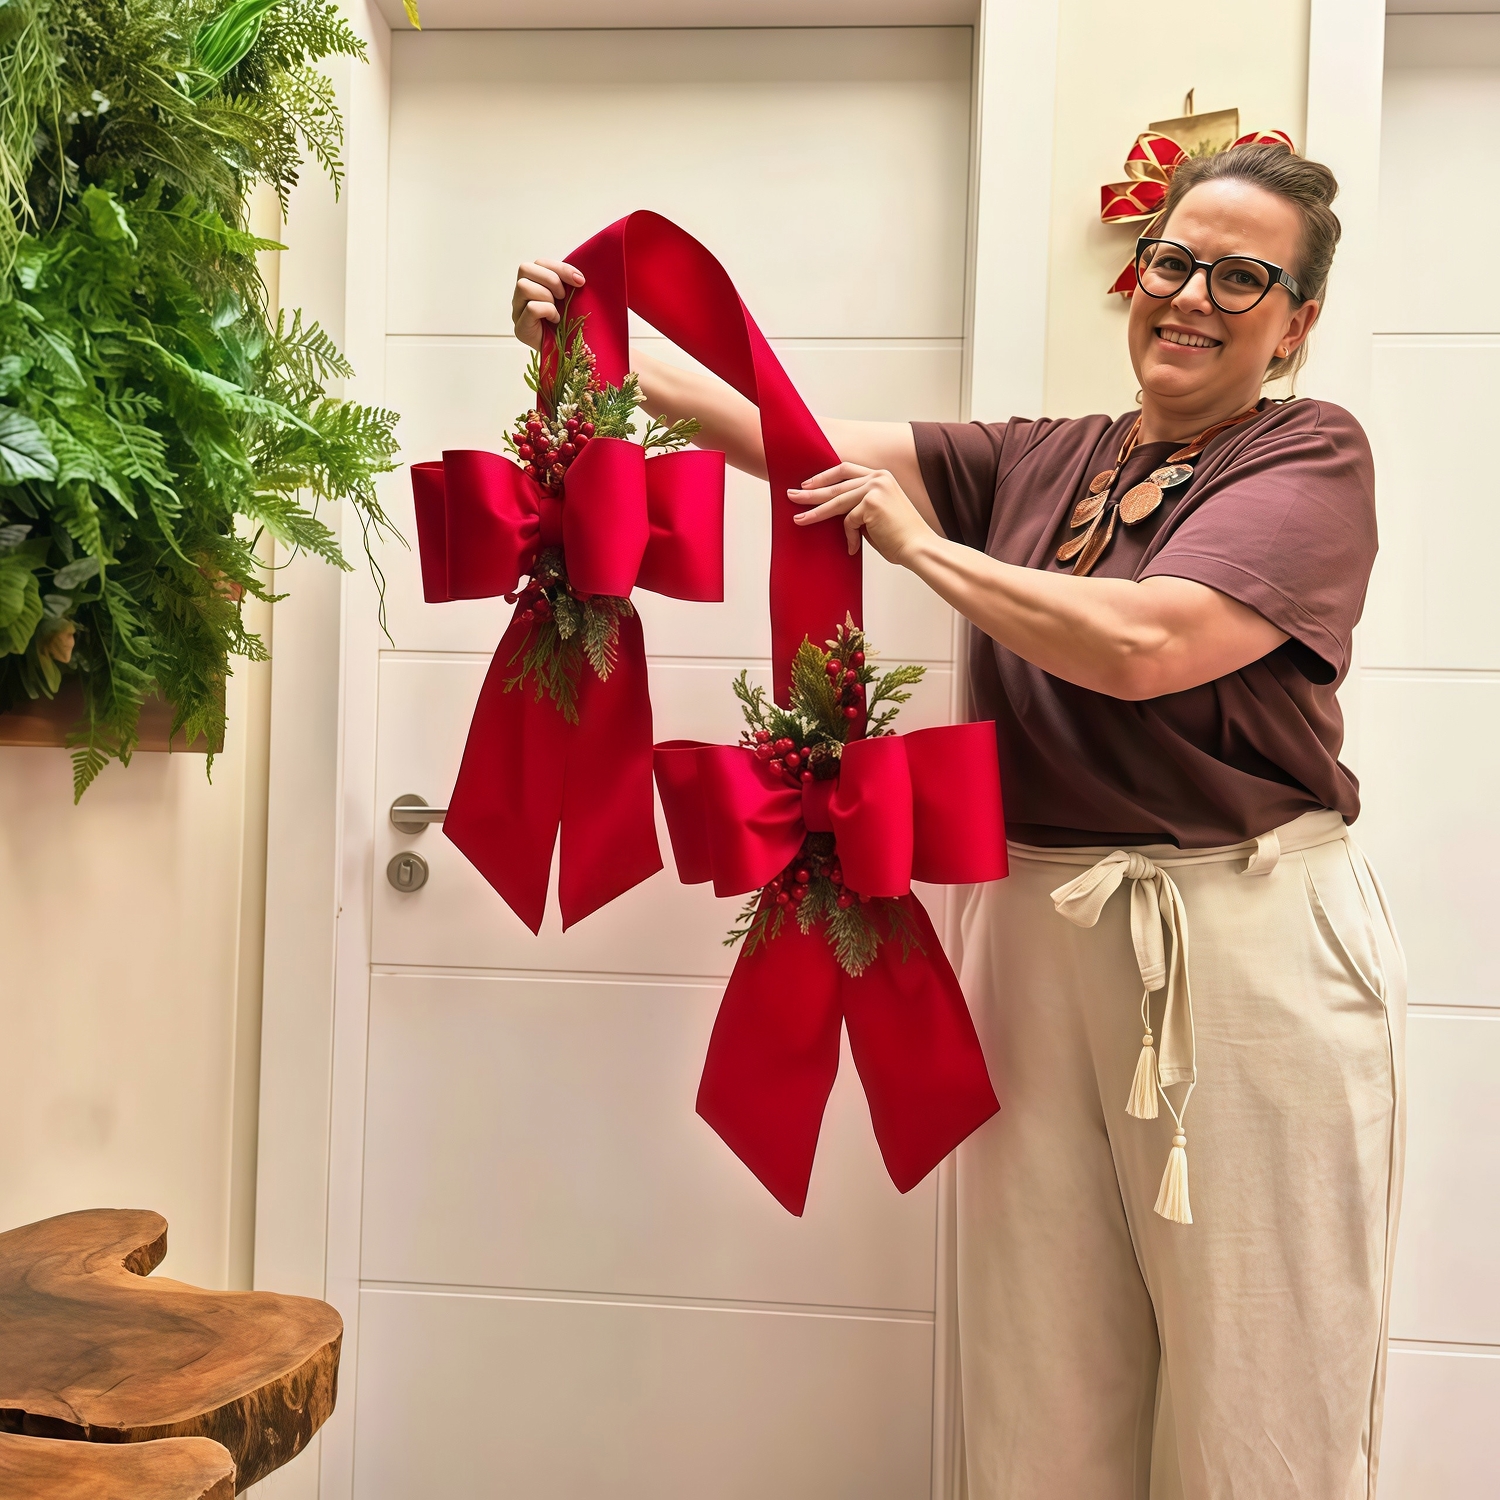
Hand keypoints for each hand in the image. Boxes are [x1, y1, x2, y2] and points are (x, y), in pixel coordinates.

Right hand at [512, 258, 584, 347]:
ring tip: (558, 309)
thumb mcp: (570, 299)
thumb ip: (568, 284)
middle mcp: (520, 295)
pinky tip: (555, 320)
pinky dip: (547, 311)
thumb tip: (578, 277)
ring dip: (547, 296)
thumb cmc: (569, 324)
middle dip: (551, 279)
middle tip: (564, 296)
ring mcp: (517, 311)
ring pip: (524, 286)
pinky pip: (531, 308)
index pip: (539, 262)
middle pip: (525, 268)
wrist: (568, 354)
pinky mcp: (520, 328)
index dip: (560, 268)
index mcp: (533, 284)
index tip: (580, 281)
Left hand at [789, 462, 932, 563]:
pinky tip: (853, 548)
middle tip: (792, 496)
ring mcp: (875, 488)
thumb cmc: (899, 537)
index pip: (845, 469)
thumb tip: (831, 509)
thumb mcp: (875, 516)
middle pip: (836, 484)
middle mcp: (878, 477)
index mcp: (881, 477)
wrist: (918, 548)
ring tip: (799, 519)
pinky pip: (848, 521)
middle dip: (811, 491)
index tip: (807, 484)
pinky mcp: (871, 503)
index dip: (824, 476)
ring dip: (815, 512)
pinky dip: (849, 537)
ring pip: (836, 501)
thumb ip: (857, 507)